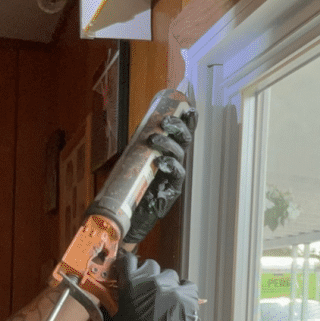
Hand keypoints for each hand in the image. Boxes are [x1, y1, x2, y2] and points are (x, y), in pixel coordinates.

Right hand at [100, 251, 198, 320]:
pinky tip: (178, 302)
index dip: (126, 265)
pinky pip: (187, 286)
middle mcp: (152, 282)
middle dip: (146, 277)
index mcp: (131, 284)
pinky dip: (183, 291)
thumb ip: (106, 310)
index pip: (128, 260)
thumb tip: (100, 305)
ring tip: (162, 300)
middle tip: (145, 292)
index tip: (127, 270)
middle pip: (150, 266)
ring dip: (165, 285)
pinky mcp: (188, 299)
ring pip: (169, 276)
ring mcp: (172, 289)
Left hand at [126, 112, 196, 244]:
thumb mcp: (136, 159)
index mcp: (169, 151)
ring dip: (167, 144)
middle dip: (178, 127)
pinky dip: (169, 165)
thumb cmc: (134, 184)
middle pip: (184, 140)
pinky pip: (176, 174)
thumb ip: (141, 144)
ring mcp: (175, 175)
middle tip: (166, 121)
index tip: (189, 107)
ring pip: (178, 154)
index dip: (188, 120)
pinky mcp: (172, 190)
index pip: (181, 133)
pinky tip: (160, 161)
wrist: (129, 213)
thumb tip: (142, 125)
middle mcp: (175, 161)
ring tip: (154, 138)